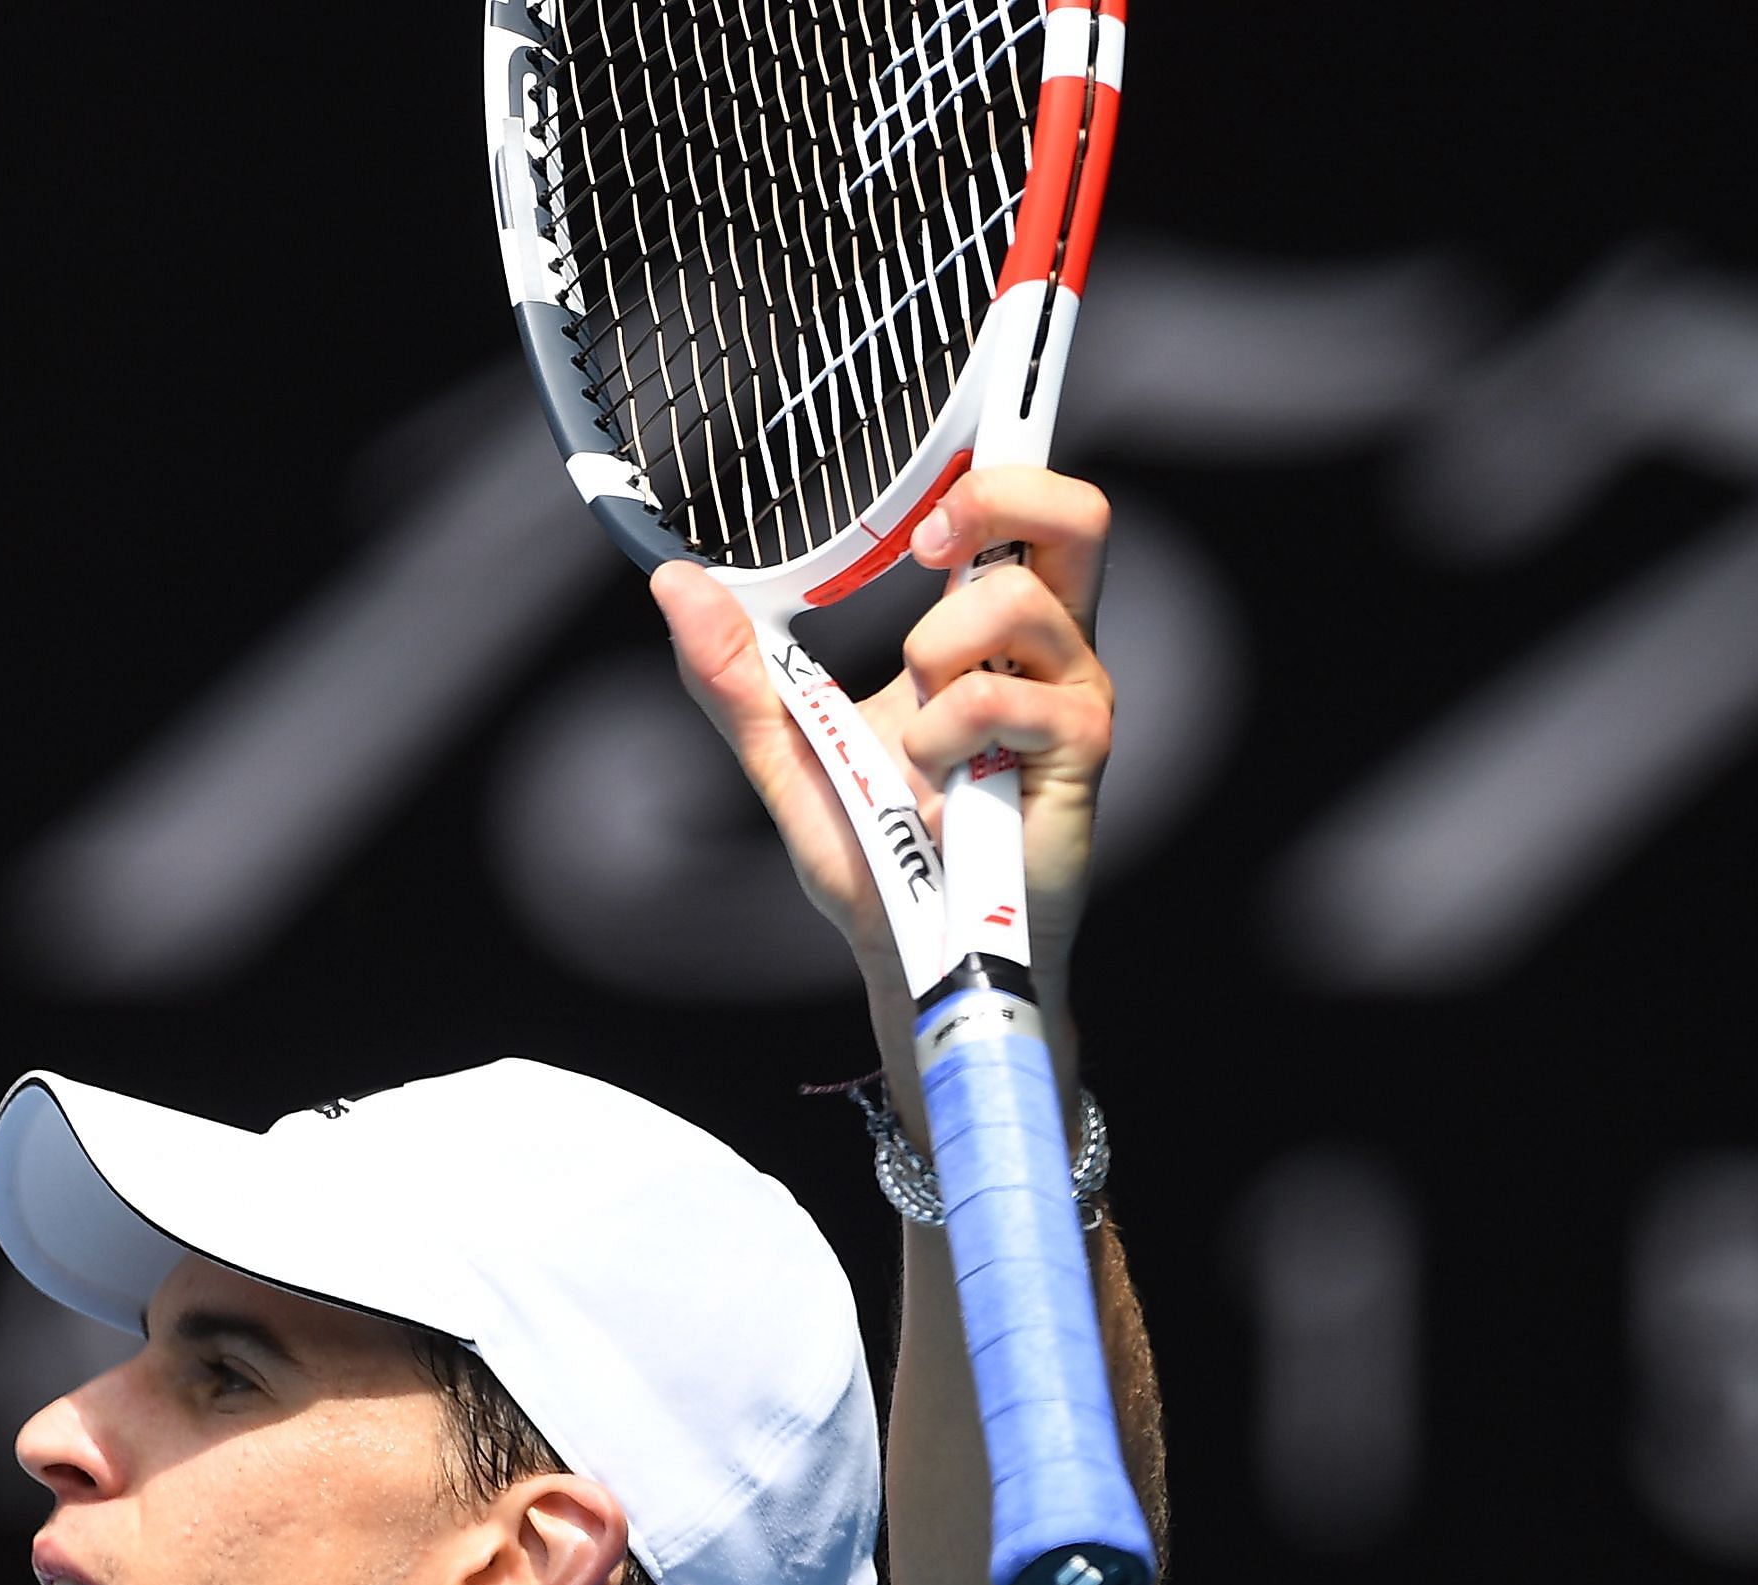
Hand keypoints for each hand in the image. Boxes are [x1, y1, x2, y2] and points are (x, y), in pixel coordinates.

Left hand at [648, 468, 1118, 1009]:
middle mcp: (1048, 648)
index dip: (1008, 461)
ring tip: (918, 745)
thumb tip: (673, 584)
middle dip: (995, 501)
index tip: (936, 466)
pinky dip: (943, 742)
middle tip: (925, 548)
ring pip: (1009, 606)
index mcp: (989, 629)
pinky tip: (942, 790)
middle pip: (1075, 514)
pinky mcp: (1083, 747)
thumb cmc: (874, 852)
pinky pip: (998, 701)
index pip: (1023, 512)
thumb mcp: (786, 748)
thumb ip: (735, 672)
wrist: (910, 951)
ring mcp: (1073, 694)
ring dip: (932, 667)